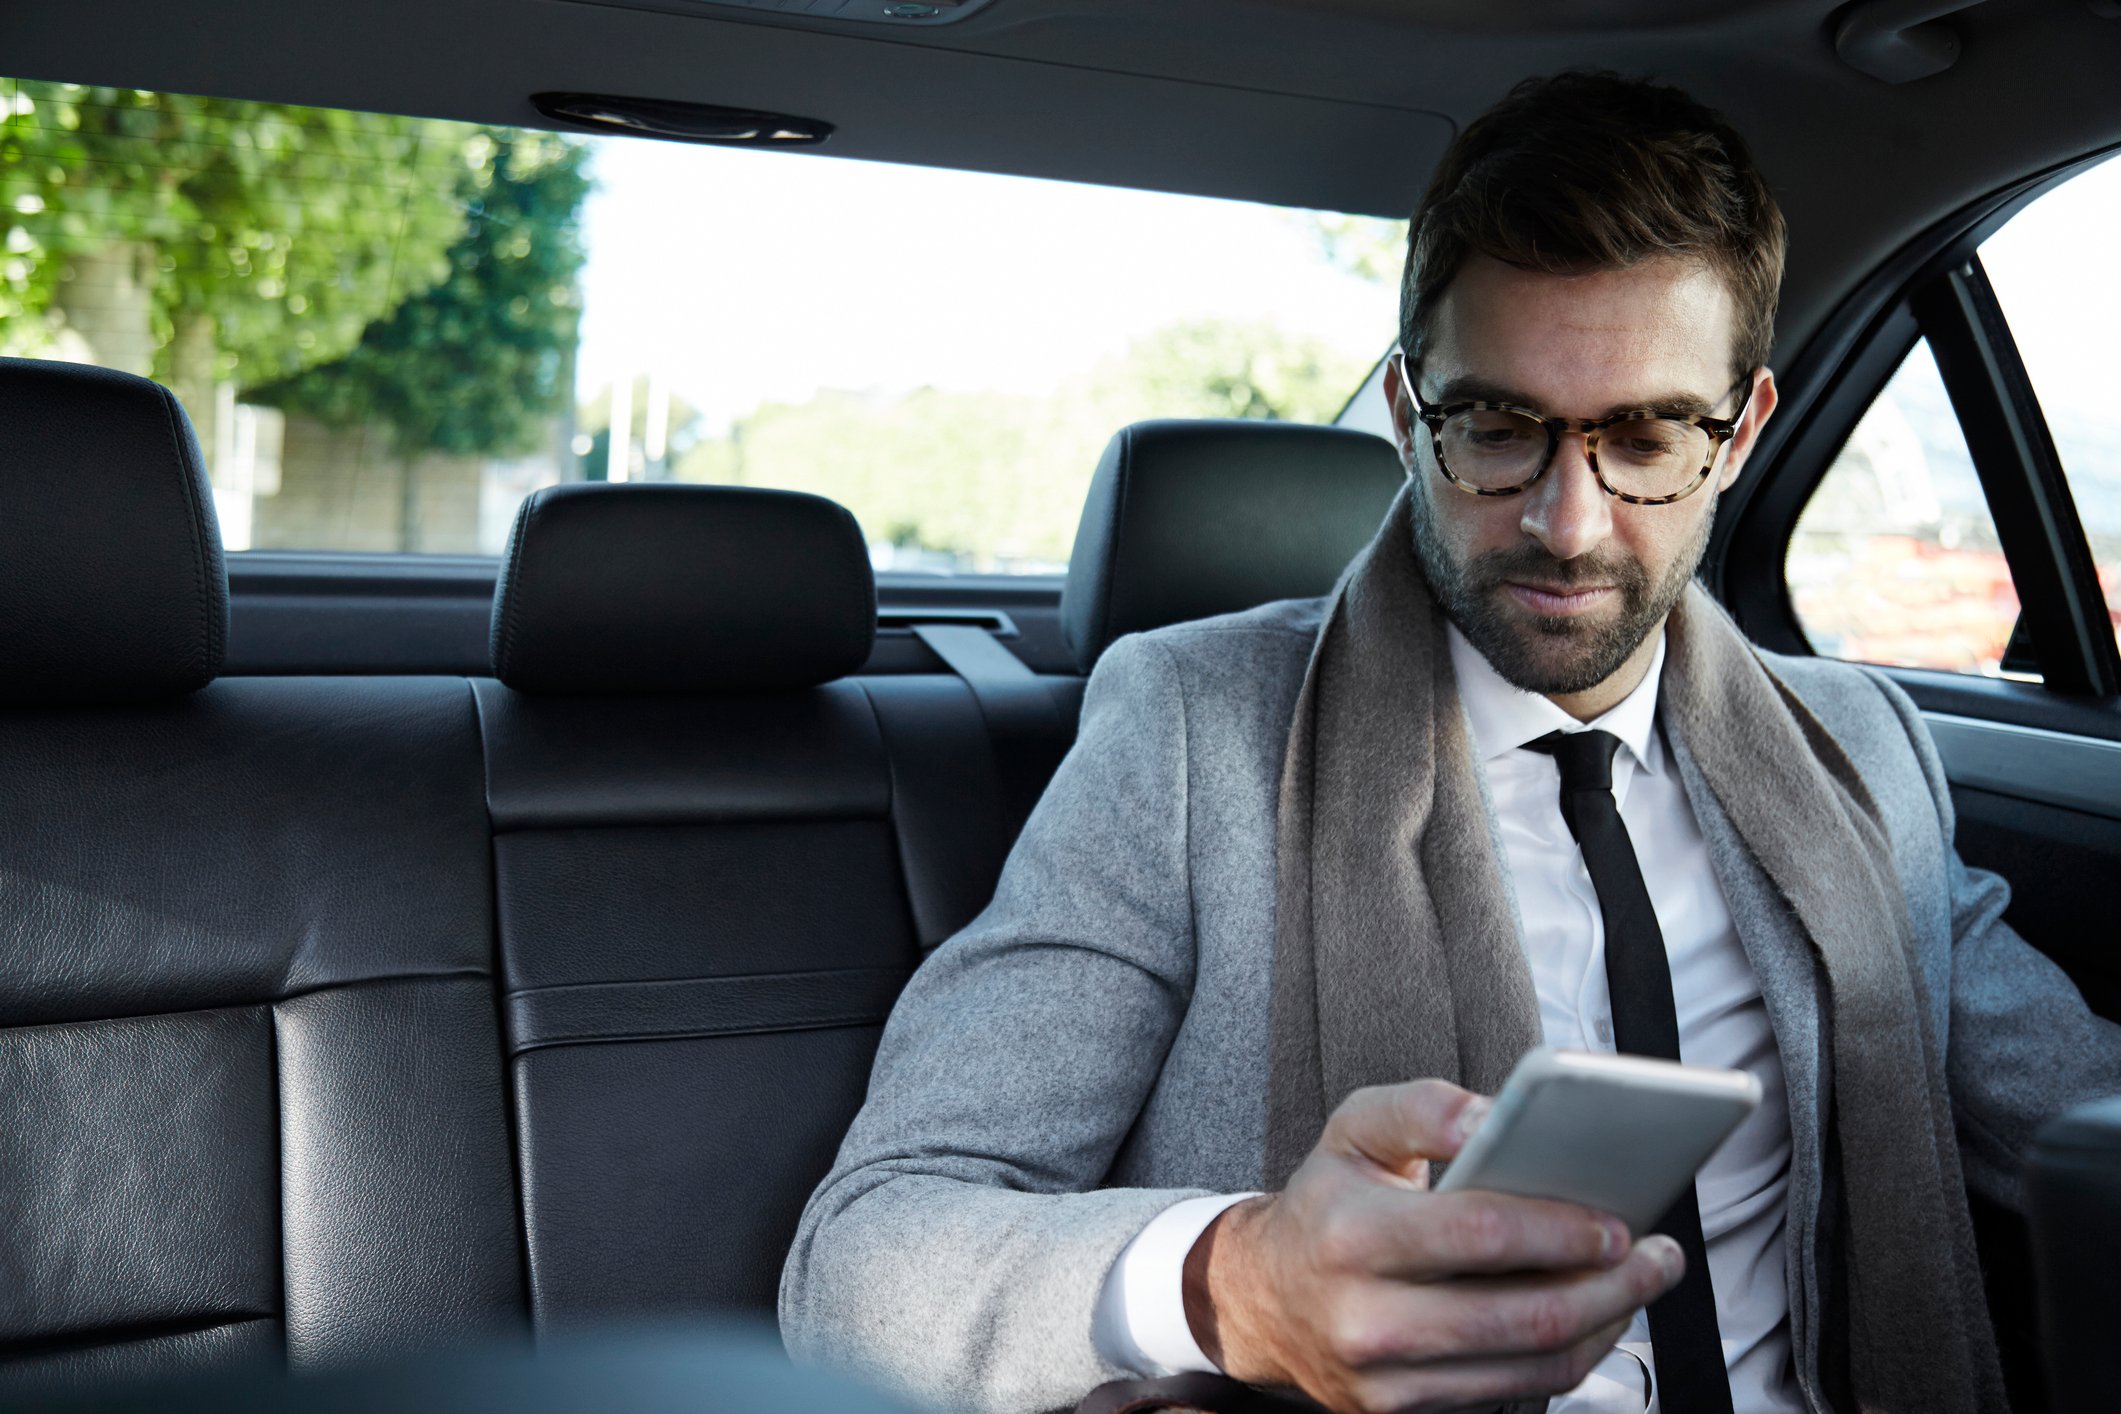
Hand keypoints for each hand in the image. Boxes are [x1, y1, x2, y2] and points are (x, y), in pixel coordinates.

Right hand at [1185, 1080, 1683, 1413]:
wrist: (1264, 1298)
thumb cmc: (1328, 1201)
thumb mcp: (1354, 1129)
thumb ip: (1423, 1106)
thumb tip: (1495, 1114)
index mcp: (1350, 1234)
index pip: (1479, 1234)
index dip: (1561, 1230)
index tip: (1619, 1220)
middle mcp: (1364, 1318)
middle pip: (1523, 1315)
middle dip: (1611, 1286)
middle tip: (1658, 1255)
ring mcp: (1384, 1379)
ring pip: (1531, 1366)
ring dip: (1605, 1325)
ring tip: (1640, 1283)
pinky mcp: (1404, 1413)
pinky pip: (1512, 1392)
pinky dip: (1567, 1355)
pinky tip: (1592, 1315)